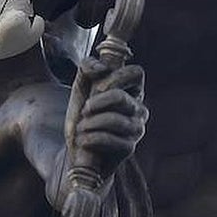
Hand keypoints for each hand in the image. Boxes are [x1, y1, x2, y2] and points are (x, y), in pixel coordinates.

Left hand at [68, 58, 147, 176]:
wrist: (78, 149)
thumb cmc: (83, 115)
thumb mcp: (80, 86)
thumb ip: (87, 67)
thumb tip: (101, 68)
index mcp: (131, 90)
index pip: (137, 73)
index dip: (117, 77)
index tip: (98, 88)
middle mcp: (138, 108)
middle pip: (121, 98)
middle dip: (97, 103)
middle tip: (85, 110)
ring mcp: (136, 128)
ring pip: (114, 120)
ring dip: (91, 123)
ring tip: (81, 128)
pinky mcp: (129, 148)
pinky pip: (110, 139)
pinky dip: (92, 138)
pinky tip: (84, 141)